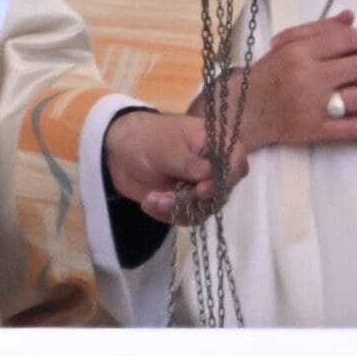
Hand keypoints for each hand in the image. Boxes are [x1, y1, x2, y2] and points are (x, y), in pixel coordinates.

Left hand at [104, 110, 249, 224]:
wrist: (121, 151)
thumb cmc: (148, 138)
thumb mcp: (168, 149)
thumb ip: (191, 164)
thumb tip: (211, 175)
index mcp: (218, 141)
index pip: (236, 164)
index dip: (222, 181)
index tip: (201, 190)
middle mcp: (217, 164)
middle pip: (221, 192)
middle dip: (191, 199)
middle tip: (164, 197)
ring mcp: (204, 184)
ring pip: (205, 209)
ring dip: (176, 208)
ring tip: (151, 199)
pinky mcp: (191, 201)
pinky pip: (190, 217)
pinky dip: (169, 214)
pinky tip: (151, 202)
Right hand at [210, 12, 356, 161]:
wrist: (245, 109)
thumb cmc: (269, 73)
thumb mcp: (288, 45)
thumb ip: (320, 30)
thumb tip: (351, 17)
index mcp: (301, 51)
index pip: (346, 41)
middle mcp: (308, 76)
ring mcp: (312, 105)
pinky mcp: (314, 129)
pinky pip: (350, 127)